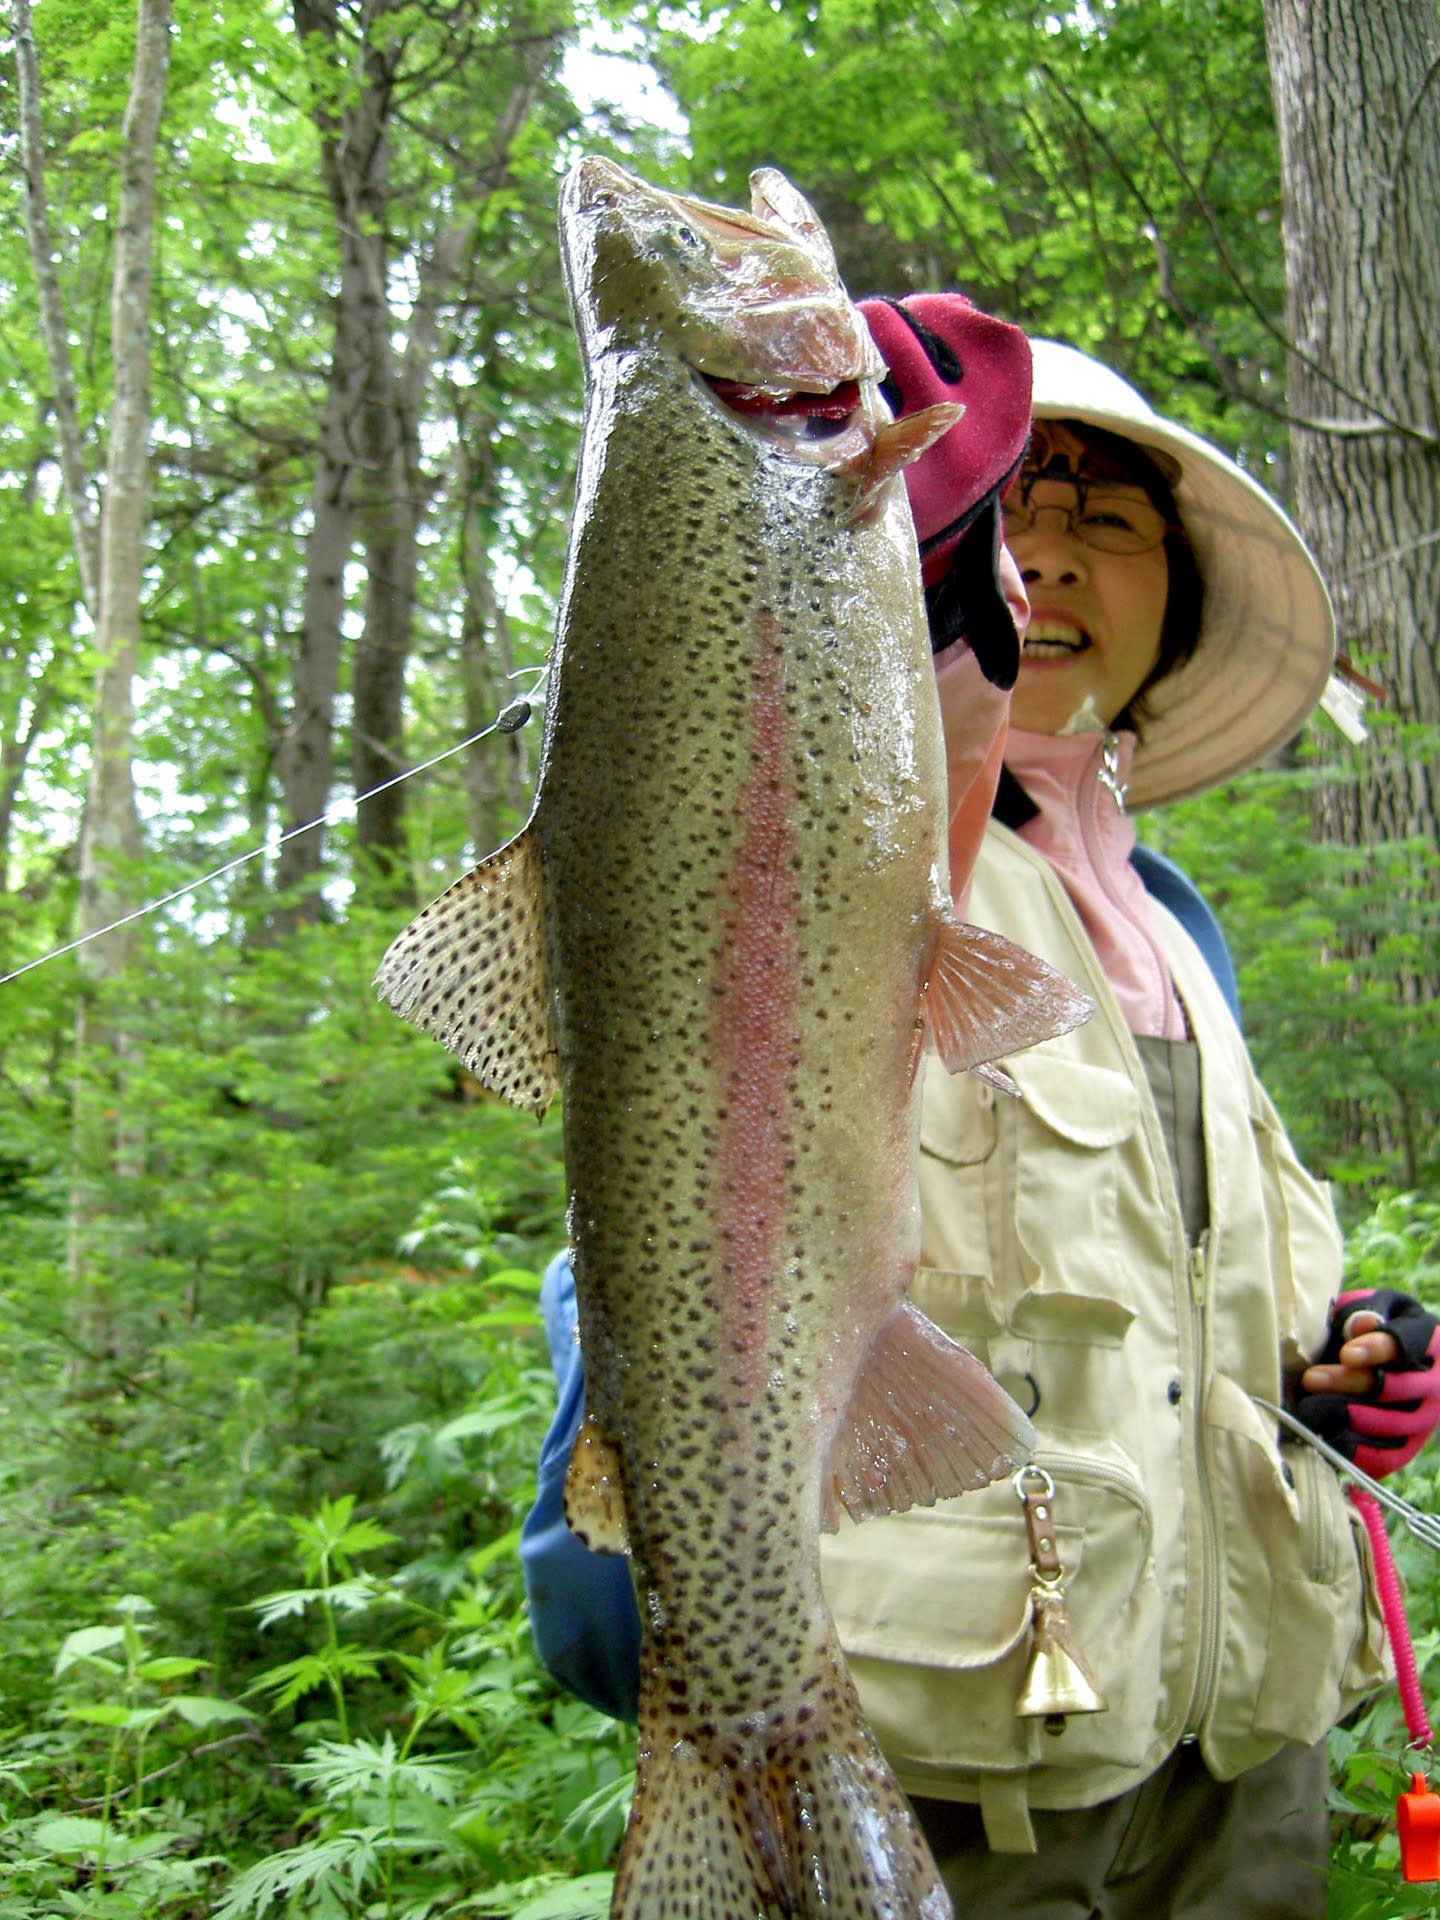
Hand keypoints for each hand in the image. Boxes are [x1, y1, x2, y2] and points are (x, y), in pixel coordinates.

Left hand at [1296, 1289, 1439, 1479]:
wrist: (1389, 1363)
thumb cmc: (1369, 1327)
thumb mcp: (1368, 1308)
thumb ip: (1361, 1313)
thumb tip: (1360, 1324)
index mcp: (1429, 1342)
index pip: (1407, 1346)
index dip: (1378, 1349)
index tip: (1346, 1353)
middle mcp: (1435, 1384)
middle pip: (1396, 1388)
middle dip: (1351, 1383)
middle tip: (1311, 1379)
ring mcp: (1425, 1419)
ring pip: (1393, 1424)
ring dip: (1349, 1417)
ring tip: (1310, 1409)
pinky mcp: (1409, 1446)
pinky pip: (1388, 1457)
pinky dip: (1358, 1452)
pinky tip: (1325, 1439)